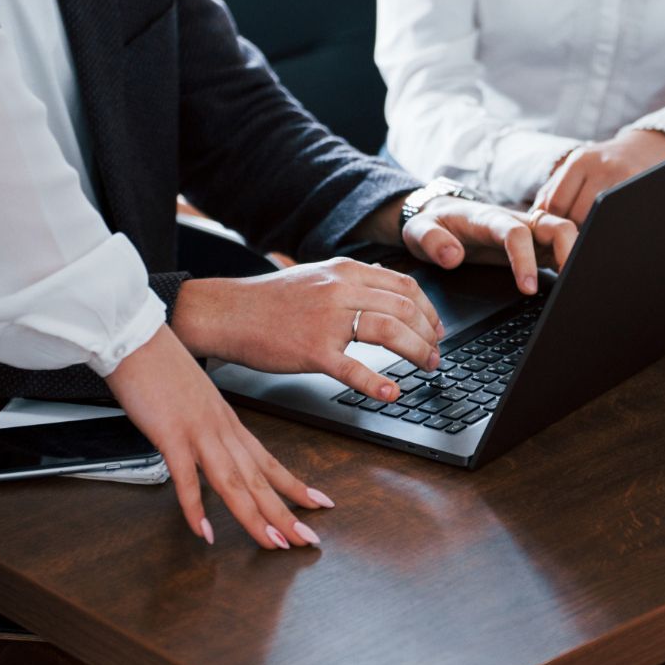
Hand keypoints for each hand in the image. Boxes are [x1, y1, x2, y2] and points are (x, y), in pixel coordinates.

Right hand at [104, 326, 331, 549]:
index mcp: (228, 423)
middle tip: (307, 539)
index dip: (295, 486)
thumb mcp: (195, 399)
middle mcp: (221, 430)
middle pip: (259, 479)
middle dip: (285, 513)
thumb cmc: (161, 366)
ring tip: (273, 543)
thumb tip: (209, 446)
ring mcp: (199, 433)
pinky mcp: (171, 435)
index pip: (269, 462)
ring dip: (255, 517)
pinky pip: (186, 478)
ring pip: (235, 482)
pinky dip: (196, 507)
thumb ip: (205, 425)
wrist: (135, 338)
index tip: (318, 504)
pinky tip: (205, 531)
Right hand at [170, 259, 443, 401]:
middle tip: (436, 354)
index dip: (429, 309)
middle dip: (430, 334)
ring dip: (416, 351)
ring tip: (426, 367)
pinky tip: (392, 392)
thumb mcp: (316, 277)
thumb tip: (388, 289)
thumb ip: (352, 282)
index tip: (437, 329)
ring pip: (389, 330)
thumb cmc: (269, 301)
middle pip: (404, 307)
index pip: (405, 285)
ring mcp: (327, 319)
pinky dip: (378, 382)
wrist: (227, 313)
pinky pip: (353, 368)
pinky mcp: (312, 350)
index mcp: (345, 271)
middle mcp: (340, 290)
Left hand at [402, 198, 576, 294]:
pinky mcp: (532, 244)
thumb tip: (452, 257)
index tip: (528, 288)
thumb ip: (431, 241)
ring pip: (564, 234)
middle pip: (555, 225)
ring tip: (577, 286)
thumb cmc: (431, 223)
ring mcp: (527, 232)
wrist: (437, 215)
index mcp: (487, 218)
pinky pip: (558, 249)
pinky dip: (569, 263)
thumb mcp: (418, 231)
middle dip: (570, 250)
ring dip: (576, 255)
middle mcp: (514, 221)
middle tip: (572, 283)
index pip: (516, 233)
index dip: (525, 259)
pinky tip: (571, 284)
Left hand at [533, 129, 664, 224]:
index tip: (554, 236)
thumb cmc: (603, 166)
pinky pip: (619, 217)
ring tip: (591, 237)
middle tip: (573, 242)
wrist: (646, 149)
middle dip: (572, 231)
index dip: (553, 224)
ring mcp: (623, 175)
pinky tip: (610, 228)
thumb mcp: (577, 169)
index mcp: (579, 161)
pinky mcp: (641, 185)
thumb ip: (552, 190)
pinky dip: (611, 226)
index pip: (556, 203)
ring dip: (591, 232)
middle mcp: (600, 165)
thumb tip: (534, 218)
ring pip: (597, 218)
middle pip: (576, 213)